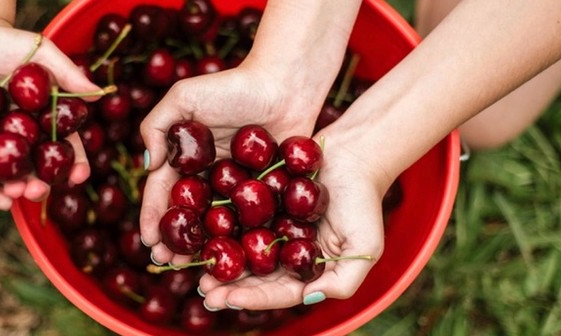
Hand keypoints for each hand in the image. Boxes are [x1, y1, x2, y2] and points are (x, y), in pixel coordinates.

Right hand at [139, 63, 325, 264]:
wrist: (285, 84)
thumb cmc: (233, 86)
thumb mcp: (184, 96)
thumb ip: (157, 125)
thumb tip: (149, 166)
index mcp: (187, 159)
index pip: (164, 192)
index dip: (154, 216)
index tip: (149, 240)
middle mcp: (210, 177)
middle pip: (188, 215)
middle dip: (174, 239)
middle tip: (167, 261)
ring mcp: (238, 188)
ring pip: (217, 224)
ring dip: (203, 247)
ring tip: (194, 268)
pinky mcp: (267, 193)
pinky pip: (250, 221)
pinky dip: (240, 241)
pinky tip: (233, 258)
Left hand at [196, 136, 385, 309]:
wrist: (354, 153)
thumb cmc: (364, 201)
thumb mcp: (365, 245)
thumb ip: (344, 280)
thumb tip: (308, 298)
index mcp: (306, 270)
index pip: (277, 292)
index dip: (252, 298)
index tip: (226, 299)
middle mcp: (284, 253)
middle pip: (252, 276)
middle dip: (227, 286)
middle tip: (203, 289)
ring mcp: (269, 228)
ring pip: (239, 250)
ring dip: (217, 261)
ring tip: (195, 266)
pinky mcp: (258, 204)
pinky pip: (235, 218)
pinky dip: (217, 228)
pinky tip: (200, 233)